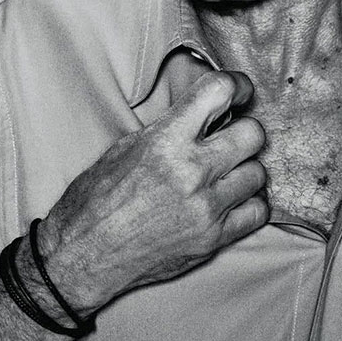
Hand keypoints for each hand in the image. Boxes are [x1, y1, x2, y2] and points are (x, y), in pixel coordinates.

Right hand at [38, 71, 267, 313]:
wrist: (83, 255)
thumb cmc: (96, 199)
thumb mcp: (125, 147)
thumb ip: (169, 128)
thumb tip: (205, 114)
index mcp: (165, 141)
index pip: (219, 92)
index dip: (237, 85)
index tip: (239, 91)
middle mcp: (191, 172)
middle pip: (253, 133)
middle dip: (244, 131)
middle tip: (231, 138)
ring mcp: (206, 208)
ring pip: (258, 173)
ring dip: (245, 170)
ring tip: (225, 174)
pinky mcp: (213, 239)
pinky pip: (258, 211)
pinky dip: (249, 203)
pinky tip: (232, 200)